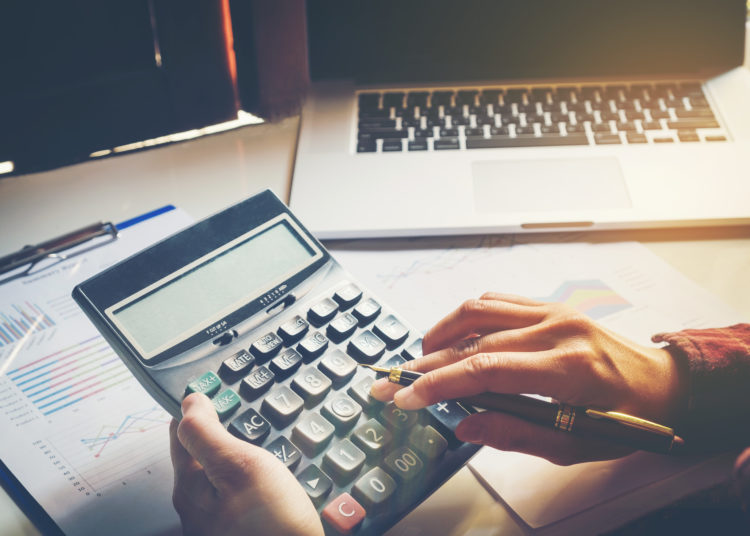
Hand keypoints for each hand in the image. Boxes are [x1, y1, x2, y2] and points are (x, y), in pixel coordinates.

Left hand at [169, 393, 322, 535]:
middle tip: (252, 412)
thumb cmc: (271, 524)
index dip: (201, 403)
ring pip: (224, 469)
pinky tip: (275, 474)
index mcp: (189, 484)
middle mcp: (196, 504)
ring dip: (242, 450)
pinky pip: (241, 490)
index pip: (183, 429)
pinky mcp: (238, 527)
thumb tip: (189, 401)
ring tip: (269, 438)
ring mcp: (216, 519)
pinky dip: (254, 474)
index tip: (224, 388)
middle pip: (203, 450)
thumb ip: (207, 433)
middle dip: (224, 427)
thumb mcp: (239, 467)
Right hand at [371, 293, 688, 464]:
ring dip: (440, 333)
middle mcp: (557, 330)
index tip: (407, 397)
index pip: (486, 369)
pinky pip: (496, 301)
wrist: (661, 382)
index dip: (440, 383)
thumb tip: (464, 423)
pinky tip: (450, 337)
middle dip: (426, 364)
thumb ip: (516, 433)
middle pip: (473, 340)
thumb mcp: (576, 443)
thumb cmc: (626, 417)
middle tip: (392, 380)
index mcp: (569, 368)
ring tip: (419, 358)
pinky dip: (464, 317)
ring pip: (478, 310)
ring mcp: (553, 311)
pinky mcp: (549, 305)